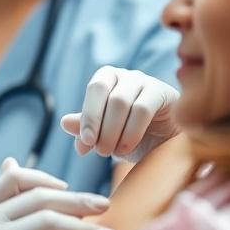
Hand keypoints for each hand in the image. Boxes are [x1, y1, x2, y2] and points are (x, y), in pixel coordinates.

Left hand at [61, 66, 179, 162]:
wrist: (165, 147)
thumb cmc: (131, 137)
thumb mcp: (104, 135)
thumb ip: (85, 128)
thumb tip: (64, 122)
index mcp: (108, 79)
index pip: (95, 89)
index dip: (88, 115)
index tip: (86, 141)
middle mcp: (127, 76)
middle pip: (105, 92)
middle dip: (97, 123)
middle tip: (98, 150)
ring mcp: (147, 82)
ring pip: (121, 102)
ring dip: (112, 131)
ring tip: (111, 153)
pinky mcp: (164, 94)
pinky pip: (143, 110)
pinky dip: (130, 133)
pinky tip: (126, 149)